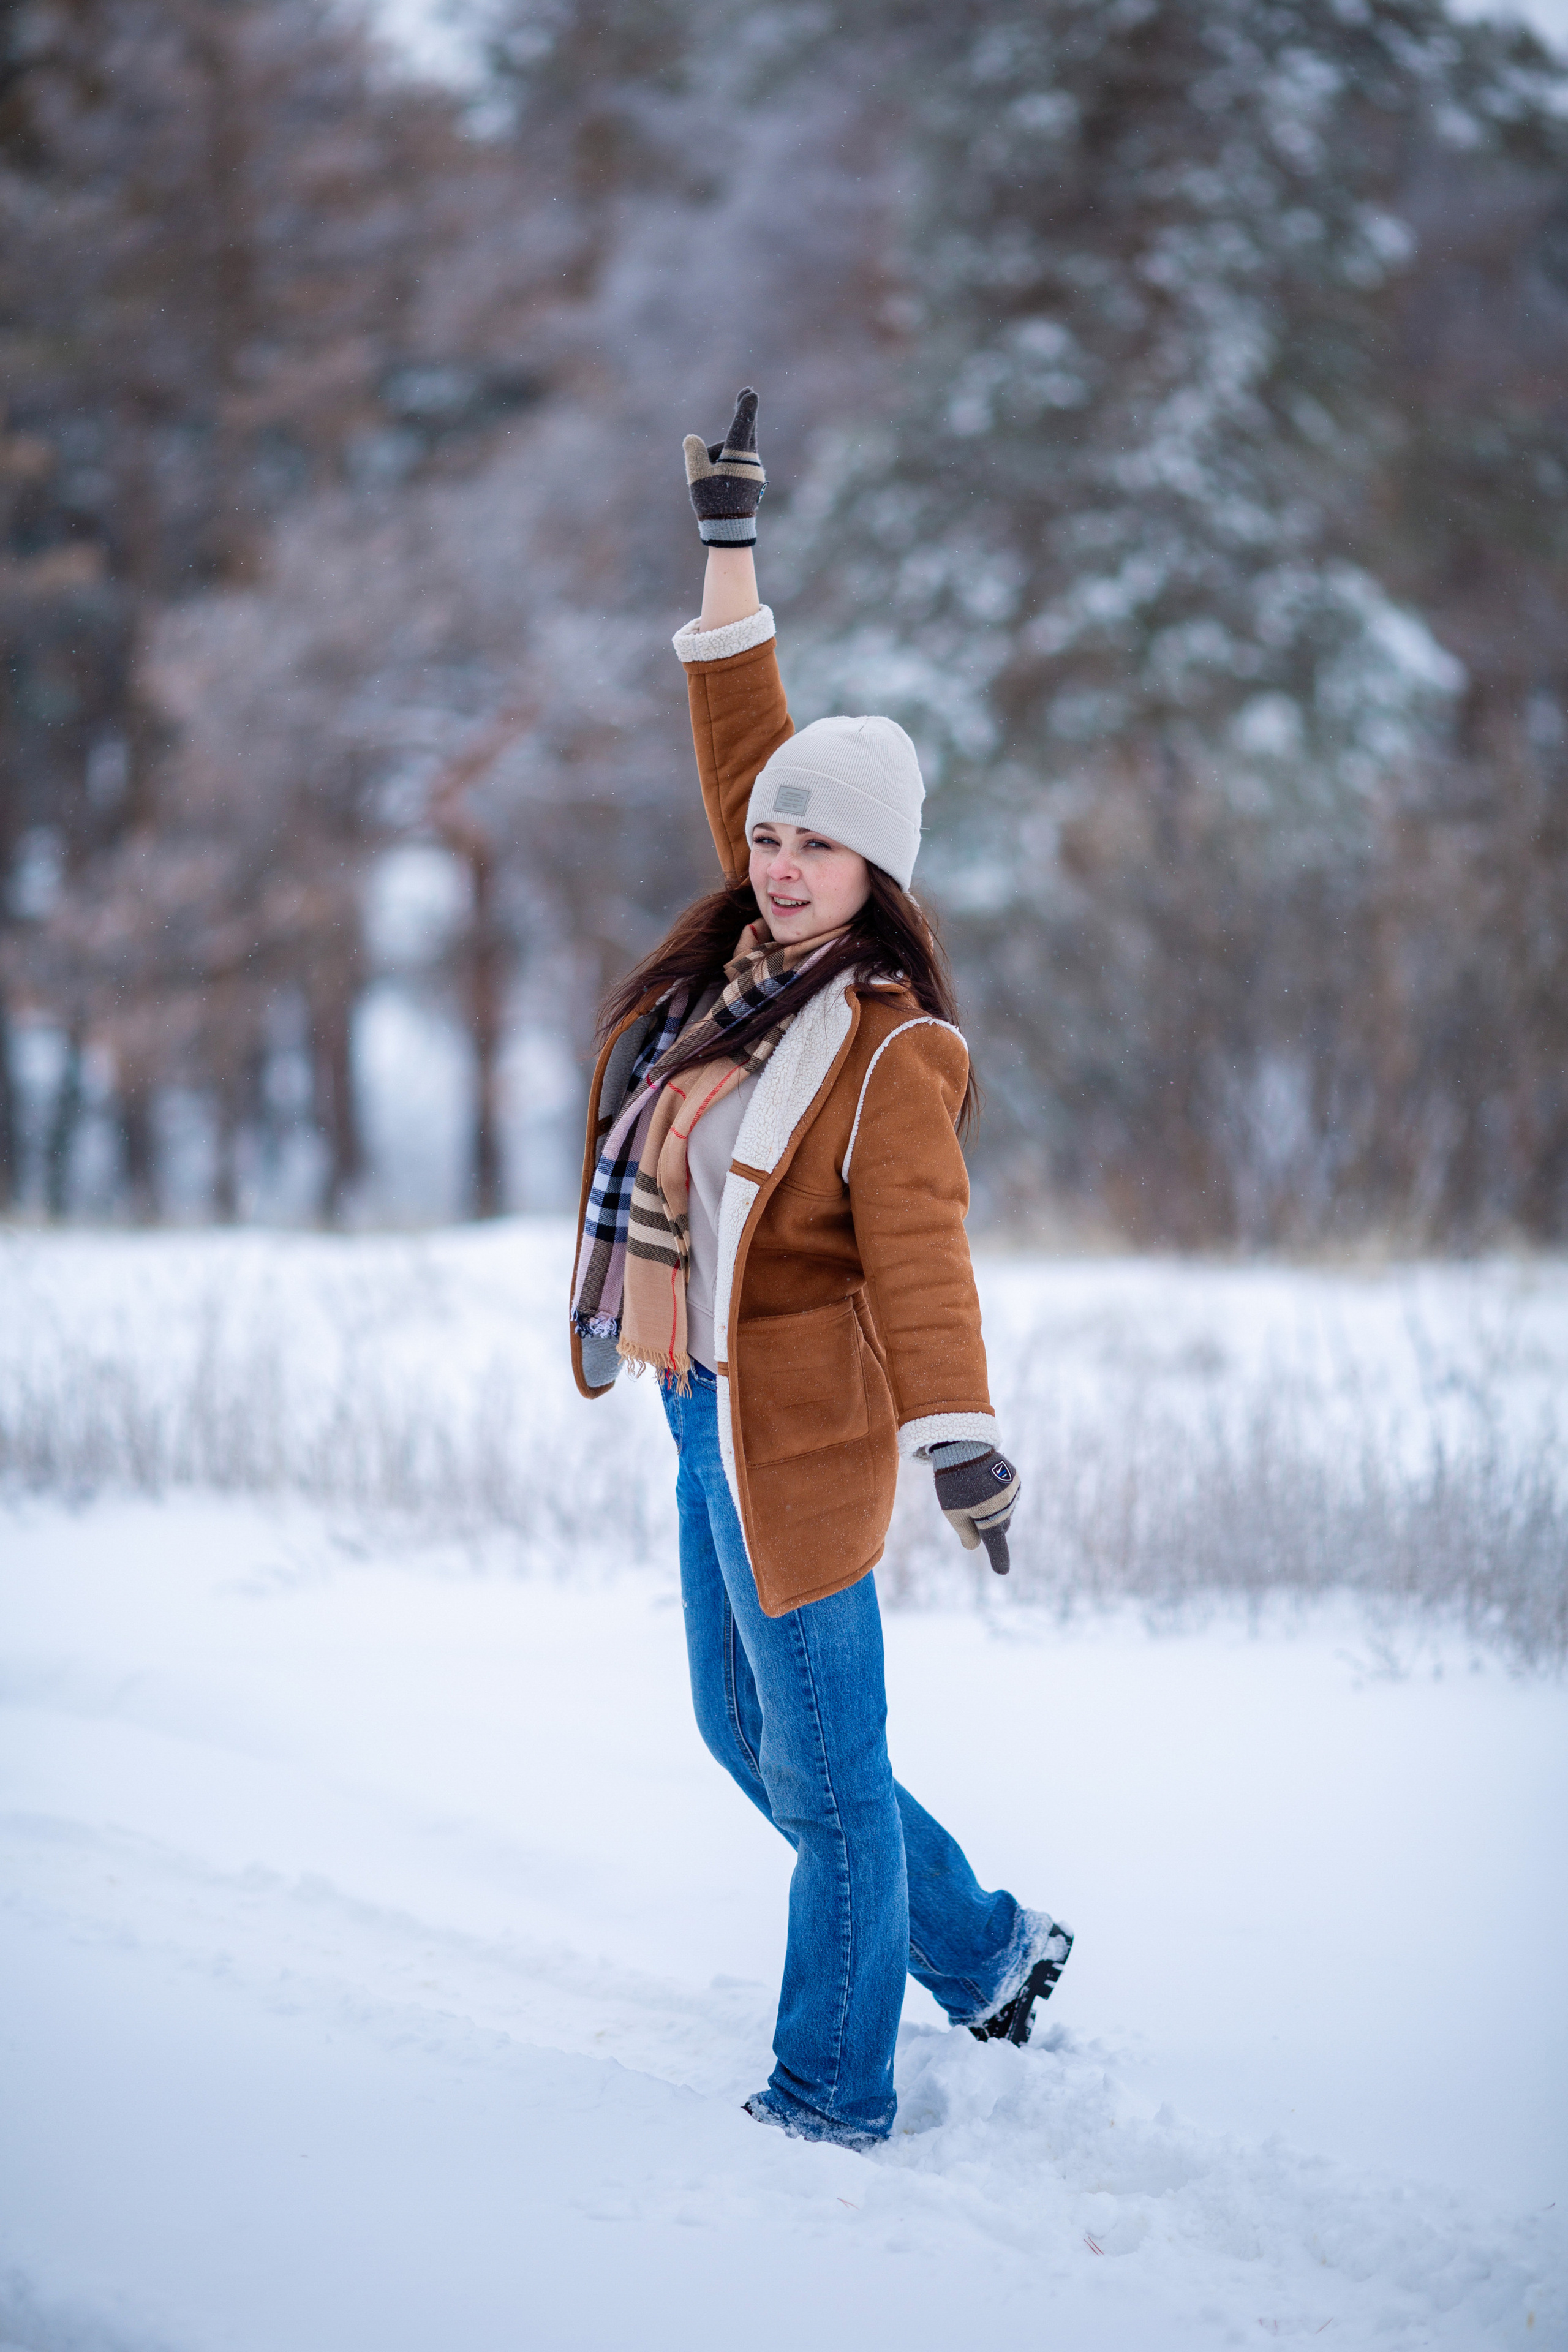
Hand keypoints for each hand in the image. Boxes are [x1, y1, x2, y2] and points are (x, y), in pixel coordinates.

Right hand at [683, 387, 765, 546]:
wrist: (730, 533)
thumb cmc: (713, 504)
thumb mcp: (697, 476)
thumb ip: (694, 452)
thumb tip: (693, 438)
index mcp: (739, 457)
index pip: (742, 426)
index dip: (745, 408)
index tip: (750, 392)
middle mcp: (752, 461)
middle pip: (745, 433)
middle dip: (745, 415)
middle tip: (748, 394)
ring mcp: (755, 472)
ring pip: (736, 453)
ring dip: (722, 457)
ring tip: (711, 483)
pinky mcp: (754, 481)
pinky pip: (739, 466)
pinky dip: (728, 467)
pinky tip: (720, 486)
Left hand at [933, 1446, 1019, 1575]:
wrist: (963, 1445)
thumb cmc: (954, 1481)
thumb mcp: (953, 1511)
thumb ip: (965, 1533)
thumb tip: (973, 1546)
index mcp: (990, 1518)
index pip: (996, 1545)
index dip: (999, 1559)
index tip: (1002, 1571)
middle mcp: (1006, 1508)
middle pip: (999, 1526)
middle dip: (987, 1524)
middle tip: (968, 1508)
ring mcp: (1013, 1493)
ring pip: (1004, 1511)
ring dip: (992, 1508)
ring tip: (973, 1488)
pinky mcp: (1015, 1479)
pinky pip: (1007, 1496)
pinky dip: (998, 1495)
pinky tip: (984, 1481)